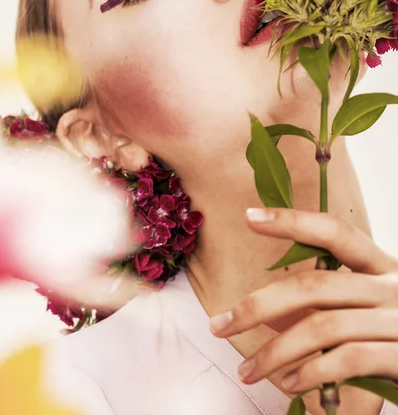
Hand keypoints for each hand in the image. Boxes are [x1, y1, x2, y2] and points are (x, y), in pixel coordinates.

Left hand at [209, 207, 397, 392]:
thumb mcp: (369, 310)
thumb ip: (327, 306)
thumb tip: (270, 316)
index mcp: (382, 266)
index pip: (334, 232)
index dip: (292, 221)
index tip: (249, 216)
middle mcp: (392, 285)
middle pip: (313, 286)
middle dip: (257, 306)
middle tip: (218, 325)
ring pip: (321, 326)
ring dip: (275, 352)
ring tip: (248, 371)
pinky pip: (346, 361)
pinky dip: (311, 372)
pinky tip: (290, 383)